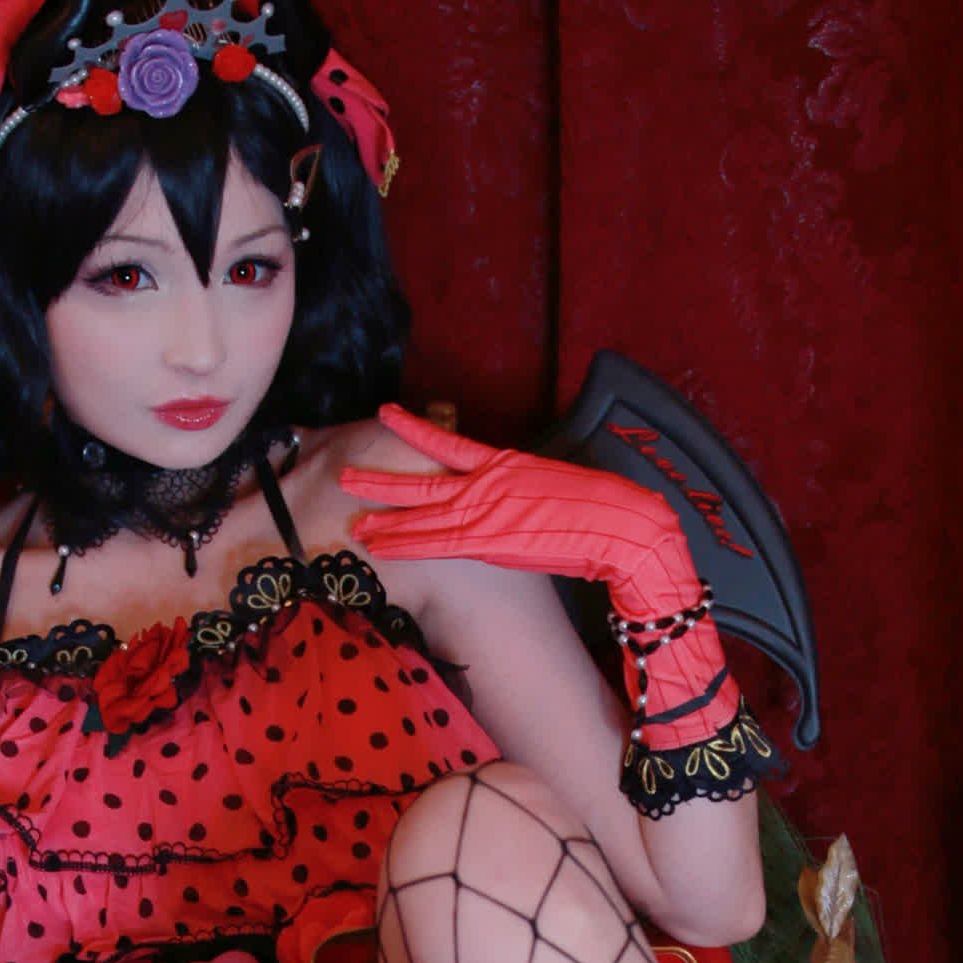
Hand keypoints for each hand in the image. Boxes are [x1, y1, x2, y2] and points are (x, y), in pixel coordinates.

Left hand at [339, 404, 699, 617]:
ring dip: (384, 519)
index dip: (413, 429)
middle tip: (343, 474)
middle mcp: (486, 482)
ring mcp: (484, 512)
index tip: (385, 416)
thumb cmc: (595, 509)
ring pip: (420, 515)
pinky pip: (435, 543)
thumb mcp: (547, 486)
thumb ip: (515, 490)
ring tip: (353, 520)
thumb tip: (500, 499)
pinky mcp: (489, 541)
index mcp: (502, 462)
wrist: (619, 525)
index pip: (446, 441)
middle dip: (380, 478)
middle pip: (420, 479)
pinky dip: (405, 544)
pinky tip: (379, 546)